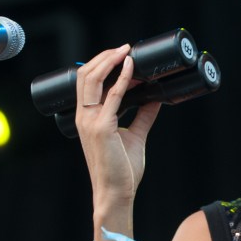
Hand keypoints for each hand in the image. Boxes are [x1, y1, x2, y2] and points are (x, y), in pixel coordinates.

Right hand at [74, 44, 161, 212]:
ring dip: (110, 61)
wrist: (116, 192)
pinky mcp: (101, 127)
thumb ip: (144, 115)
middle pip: (86, 75)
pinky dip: (123, 78)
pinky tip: (132, 68)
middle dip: (105, 57)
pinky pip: (112, 95)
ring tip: (126, 51)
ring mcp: (90, 121)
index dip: (103, 64)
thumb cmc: (122, 170)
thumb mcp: (135, 136)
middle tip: (125, 48)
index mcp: (87, 117)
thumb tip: (156, 97)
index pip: (87, 82)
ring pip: (93, 79)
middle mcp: (84, 116)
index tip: (122, 55)